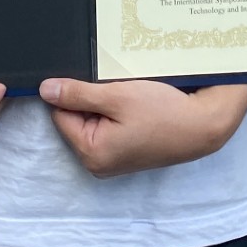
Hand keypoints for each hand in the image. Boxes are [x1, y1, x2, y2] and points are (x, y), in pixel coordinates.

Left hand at [38, 78, 246, 178]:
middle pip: (77, 119)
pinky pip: (110, 128)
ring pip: (94, 121)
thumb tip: (44, 90)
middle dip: (91, 100)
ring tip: (129, 97)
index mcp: (90, 153)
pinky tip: (136, 106)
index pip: (62, 114)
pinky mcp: (128, 154)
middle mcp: (98, 164)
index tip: (98, 83)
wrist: (202, 125)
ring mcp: (114, 161)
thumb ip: (77, 93)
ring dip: (106, 105)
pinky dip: (118, 114)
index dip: (75, 93)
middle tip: (118, 90)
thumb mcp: (116, 96)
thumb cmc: (162, 111)